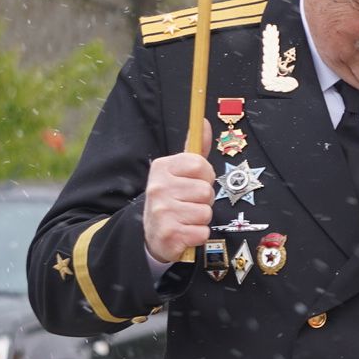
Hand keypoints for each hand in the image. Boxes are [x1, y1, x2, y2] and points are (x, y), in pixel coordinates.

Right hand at [143, 119, 214, 262]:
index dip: (205, 176)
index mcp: (162, 167)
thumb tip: (203, 123)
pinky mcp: (168, 234)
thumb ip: (195, 149)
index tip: (195, 182)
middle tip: (189, 204)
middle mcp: (158, 187)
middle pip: (206, 190)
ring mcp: (162, 211)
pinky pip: (203, 232)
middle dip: (204, 200)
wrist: (152, 235)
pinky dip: (198, 235)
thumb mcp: (179, 172)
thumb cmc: (171, 200)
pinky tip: (184, 232)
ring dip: (201, 218)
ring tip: (186, 218)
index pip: (200, 165)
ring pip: (206, 212)